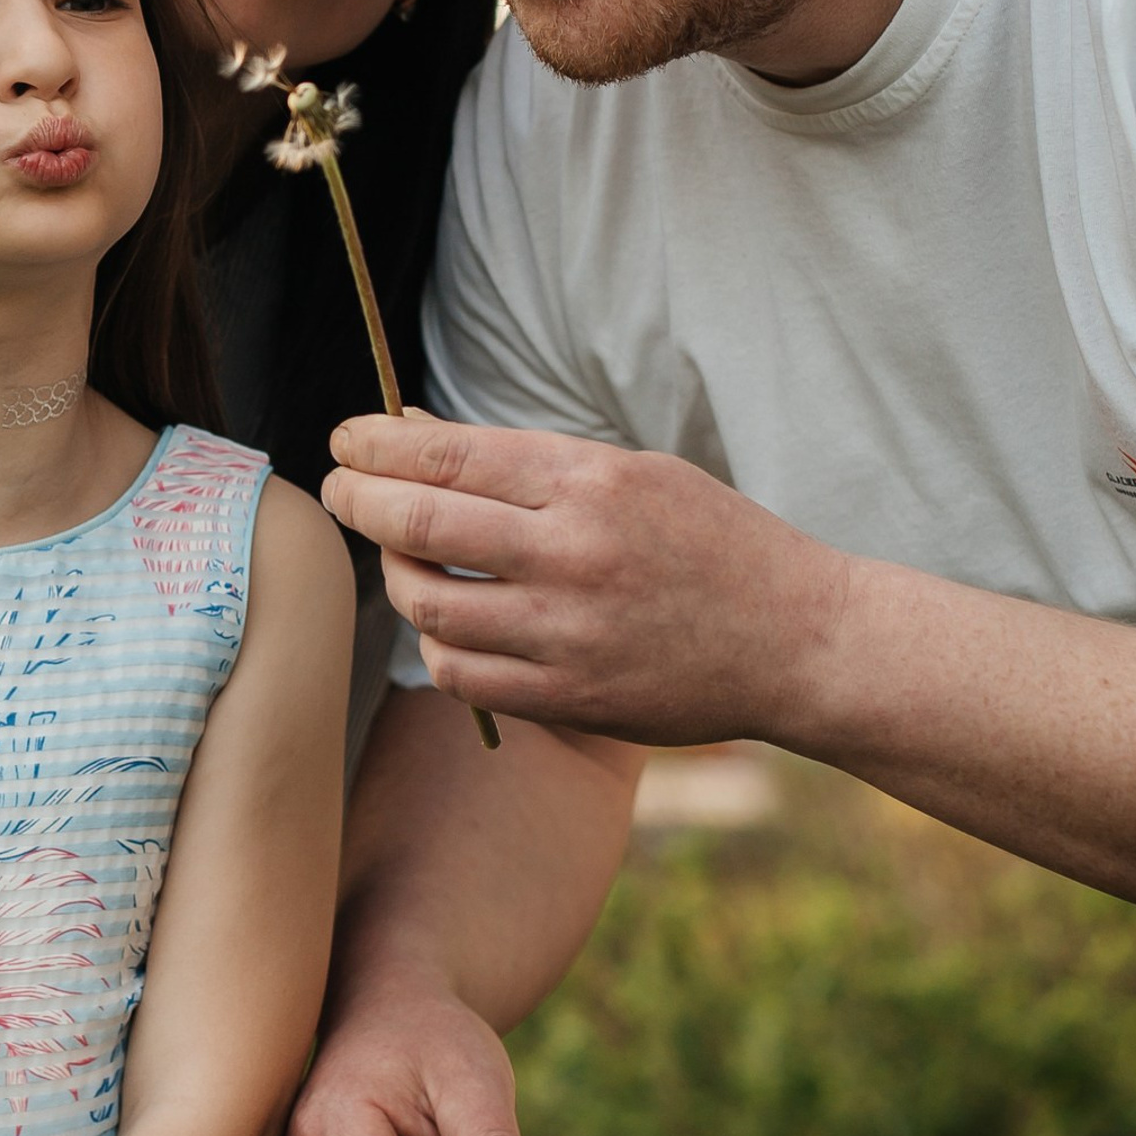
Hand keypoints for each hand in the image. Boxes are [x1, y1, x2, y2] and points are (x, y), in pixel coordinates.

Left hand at [322, 415, 850, 745]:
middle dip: (357, 501)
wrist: (798, 643)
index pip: (448, 454)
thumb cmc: (711, 543)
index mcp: (592, 482)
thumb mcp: (633, 472)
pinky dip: (436, 645)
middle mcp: (573, 554)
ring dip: (396, 577)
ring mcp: (567, 633)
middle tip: (337, 490)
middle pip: (419, 524)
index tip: (346, 439)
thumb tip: (413, 436)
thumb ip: (526, 461)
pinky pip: (460, 675)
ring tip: (400, 558)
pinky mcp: (567, 698)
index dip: (378, 445)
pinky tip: (447, 623)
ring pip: (428, 606)